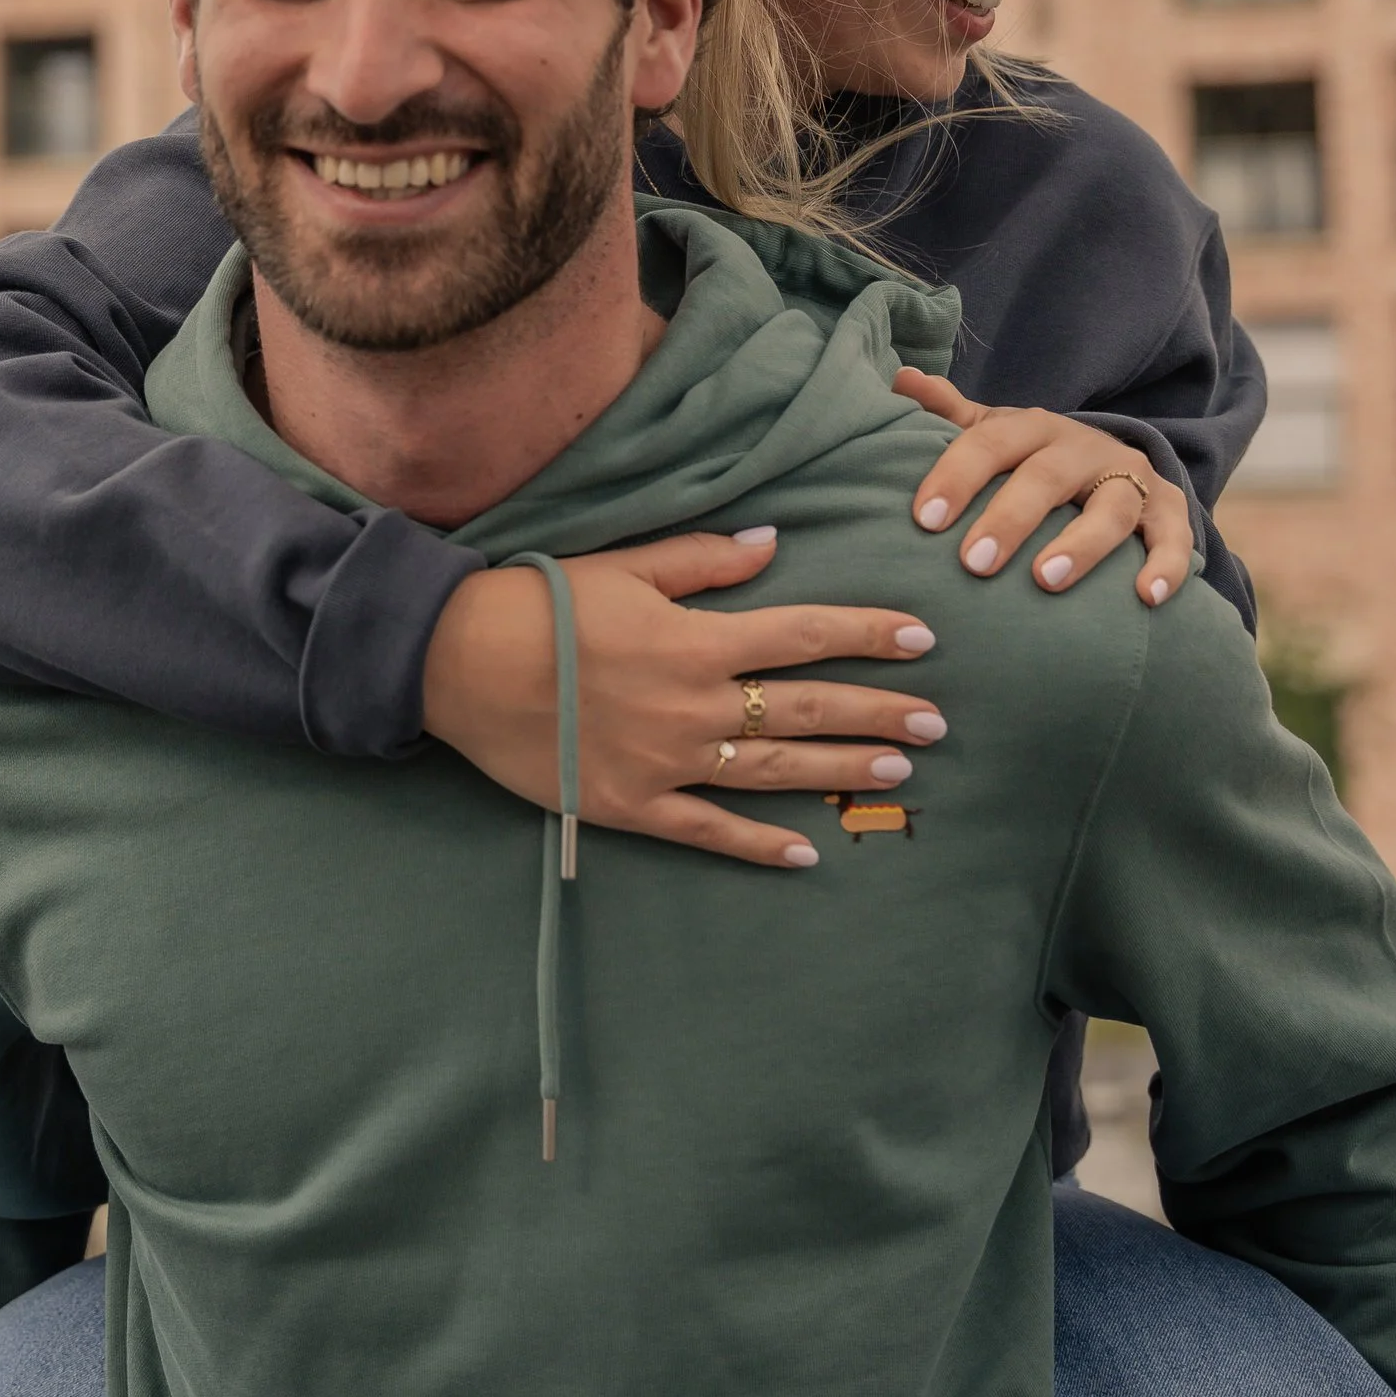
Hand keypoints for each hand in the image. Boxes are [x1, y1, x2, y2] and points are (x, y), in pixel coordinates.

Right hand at [420, 533, 943, 872]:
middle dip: (879, 712)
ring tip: (898, 769)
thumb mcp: (623, 567)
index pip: (805, 635)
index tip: (921, 640)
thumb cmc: (538, 605)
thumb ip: (703, 561)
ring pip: (775, 772)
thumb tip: (774, 544)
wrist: (458, 664)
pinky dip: (760, 845)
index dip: (867, 636)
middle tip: (937, 721)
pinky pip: (709, 831)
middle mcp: (695, 706)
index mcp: (697, 641)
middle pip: (806, 710)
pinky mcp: (634, 806)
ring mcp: (668, 762)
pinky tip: (807, 851)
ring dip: (842, 771)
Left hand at [889, 371, 1192, 604]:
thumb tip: (900, 378)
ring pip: (1112, 507)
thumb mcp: (991, 434)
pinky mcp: (1167, 509)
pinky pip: (1173, 535)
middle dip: (1010, 517)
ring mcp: (1130, 477)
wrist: (1107, 463)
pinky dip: (1165, 564)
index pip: (990, 443)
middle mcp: (1082, 447)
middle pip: (1047, 476)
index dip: (957, 476)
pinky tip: (1148, 598)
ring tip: (1047, 581)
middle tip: (975, 563)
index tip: (925, 520)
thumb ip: (947, 414)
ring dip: (1081, 545)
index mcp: (1032, 427)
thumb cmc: (1029, 458)